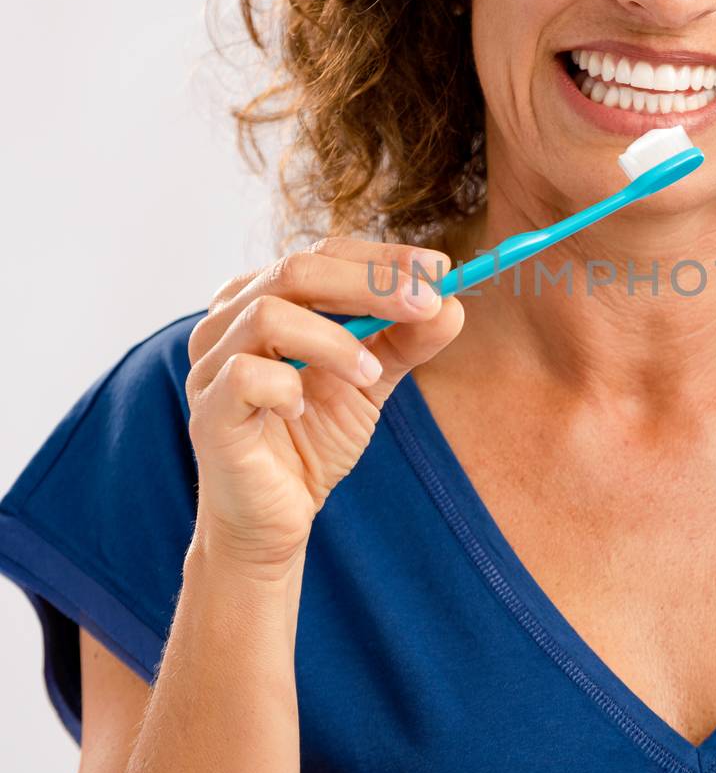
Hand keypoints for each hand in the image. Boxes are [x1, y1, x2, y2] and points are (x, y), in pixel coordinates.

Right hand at [185, 239, 463, 580]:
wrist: (274, 519)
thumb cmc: (312, 439)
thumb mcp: (371, 380)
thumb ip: (405, 340)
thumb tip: (452, 304)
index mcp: (263, 298)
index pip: (323, 253)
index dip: (382, 257)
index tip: (439, 269)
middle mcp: (228, 321)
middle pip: (297, 269)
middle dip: (370, 283)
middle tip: (425, 304)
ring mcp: (210, 365)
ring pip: (271, 315)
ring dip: (335, 341)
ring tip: (370, 375)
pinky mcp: (208, 413)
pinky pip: (246, 376)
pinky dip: (288, 386)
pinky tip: (304, 409)